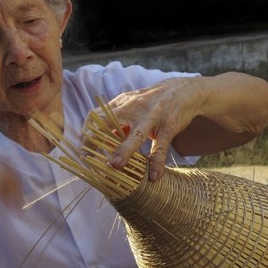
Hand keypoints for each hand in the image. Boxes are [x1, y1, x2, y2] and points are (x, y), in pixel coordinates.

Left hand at [84, 78, 200, 181]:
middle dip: (97, 141)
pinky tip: (154, 176)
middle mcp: (133, 108)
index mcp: (121, 104)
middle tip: (91, 162)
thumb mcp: (132, 106)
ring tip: (116, 166)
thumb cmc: (153, 103)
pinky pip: (161, 146)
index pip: (95, 116)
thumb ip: (117, 122)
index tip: (82, 151)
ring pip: (135, 135)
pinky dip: (157, 162)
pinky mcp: (168, 126)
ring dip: (124, 150)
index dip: (86, 133)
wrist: (185, 91)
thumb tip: (99, 142)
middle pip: (109, 123)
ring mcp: (151, 117)